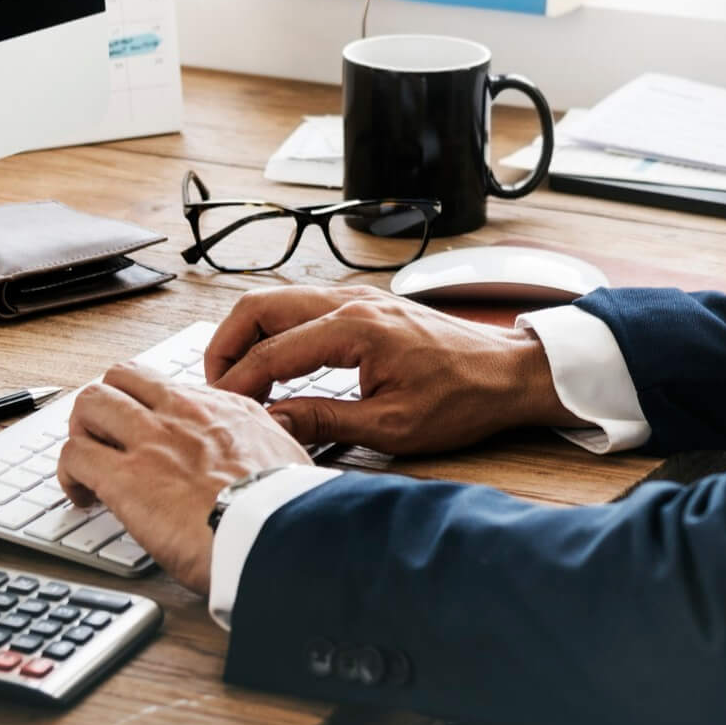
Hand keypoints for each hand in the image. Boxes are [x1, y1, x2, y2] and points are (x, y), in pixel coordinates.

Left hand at [57, 362, 312, 594]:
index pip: (166, 385)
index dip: (146, 406)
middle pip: (121, 378)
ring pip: (90, 404)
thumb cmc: (286, 510)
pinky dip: (68, 475)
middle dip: (105, 407)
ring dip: (81, 433)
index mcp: (223, 408)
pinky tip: (81, 497)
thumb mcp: (287, 457)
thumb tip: (263, 451)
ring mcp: (150, 440)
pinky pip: (74, 455)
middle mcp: (182, 413)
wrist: (278, 534)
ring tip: (86, 467)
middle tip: (105, 440)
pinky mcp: (124, 477)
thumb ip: (264, 445)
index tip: (145, 432)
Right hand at [205, 285, 579, 454]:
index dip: (238, 384)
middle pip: (260, 306)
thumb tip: (272, 423)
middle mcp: (350, 301)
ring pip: (277, 301)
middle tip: (216, 388)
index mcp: (354, 328)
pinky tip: (275, 366)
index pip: (271, 352)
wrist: (509, 374)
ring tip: (239, 379)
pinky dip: (275, 331)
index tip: (221, 411)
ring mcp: (357, 297)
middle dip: (227, 345)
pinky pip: (301, 307)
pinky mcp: (364, 305)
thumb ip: (324, 421)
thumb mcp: (392, 426)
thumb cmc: (462, 399)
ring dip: (249, 336)